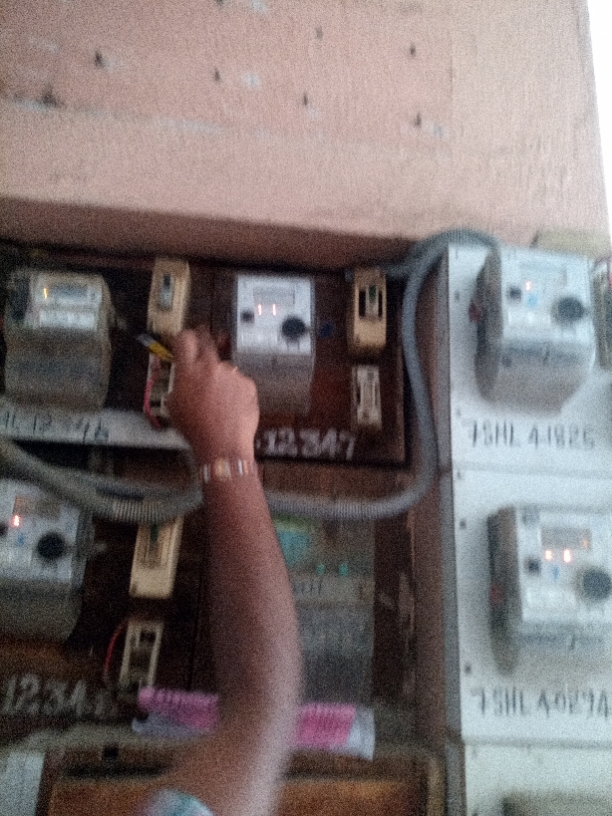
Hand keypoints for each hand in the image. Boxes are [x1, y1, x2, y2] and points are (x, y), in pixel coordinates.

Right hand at [167, 327, 258, 463]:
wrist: (222, 444)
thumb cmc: (197, 429)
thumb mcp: (174, 405)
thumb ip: (179, 383)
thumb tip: (183, 377)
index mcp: (188, 371)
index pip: (184, 338)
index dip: (184, 336)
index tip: (186, 338)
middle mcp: (211, 367)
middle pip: (207, 341)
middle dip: (204, 342)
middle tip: (203, 346)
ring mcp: (231, 374)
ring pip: (224, 366)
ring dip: (221, 375)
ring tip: (219, 397)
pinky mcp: (247, 383)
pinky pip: (239, 380)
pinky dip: (235, 389)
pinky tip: (230, 404)